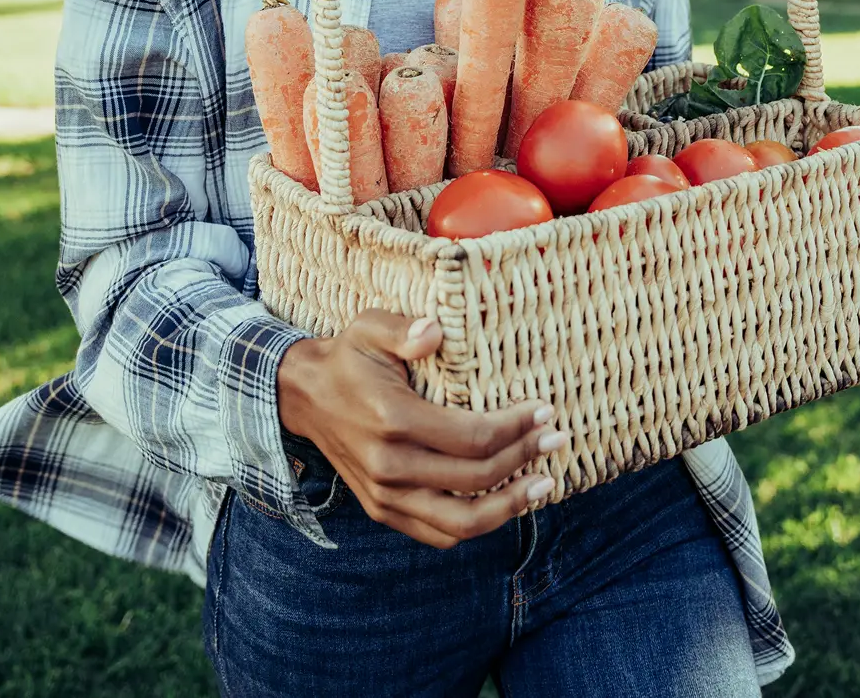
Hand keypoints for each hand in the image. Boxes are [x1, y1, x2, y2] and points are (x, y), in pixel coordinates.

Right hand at [277, 310, 561, 548]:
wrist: (304, 395)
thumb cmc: (348, 357)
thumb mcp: (369, 327)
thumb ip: (403, 329)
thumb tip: (436, 332)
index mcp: (393, 421)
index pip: (473, 438)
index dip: (516, 428)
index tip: (545, 411)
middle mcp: (390, 467)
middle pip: (476, 479)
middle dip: (525, 459)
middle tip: (556, 439)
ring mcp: (385, 495)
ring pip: (460, 523)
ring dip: (509, 507)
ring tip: (543, 485)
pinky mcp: (382, 510)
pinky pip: (437, 533)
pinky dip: (476, 525)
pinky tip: (503, 503)